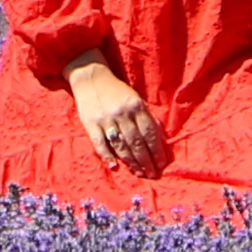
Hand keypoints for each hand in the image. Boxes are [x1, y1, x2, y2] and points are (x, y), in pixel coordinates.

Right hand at [68, 60, 168, 175]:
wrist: (90, 77)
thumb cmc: (116, 91)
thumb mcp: (135, 98)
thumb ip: (146, 116)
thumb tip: (159, 137)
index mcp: (136, 106)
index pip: (149, 132)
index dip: (156, 150)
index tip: (161, 163)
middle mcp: (122, 113)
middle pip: (137, 142)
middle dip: (146, 160)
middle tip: (152, 174)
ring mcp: (106, 119)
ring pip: (121, 145)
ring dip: (131, 162)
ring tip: (139, 173)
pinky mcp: (91, 124)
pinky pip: (100, 143)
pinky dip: (107, 156)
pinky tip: (114, 166)